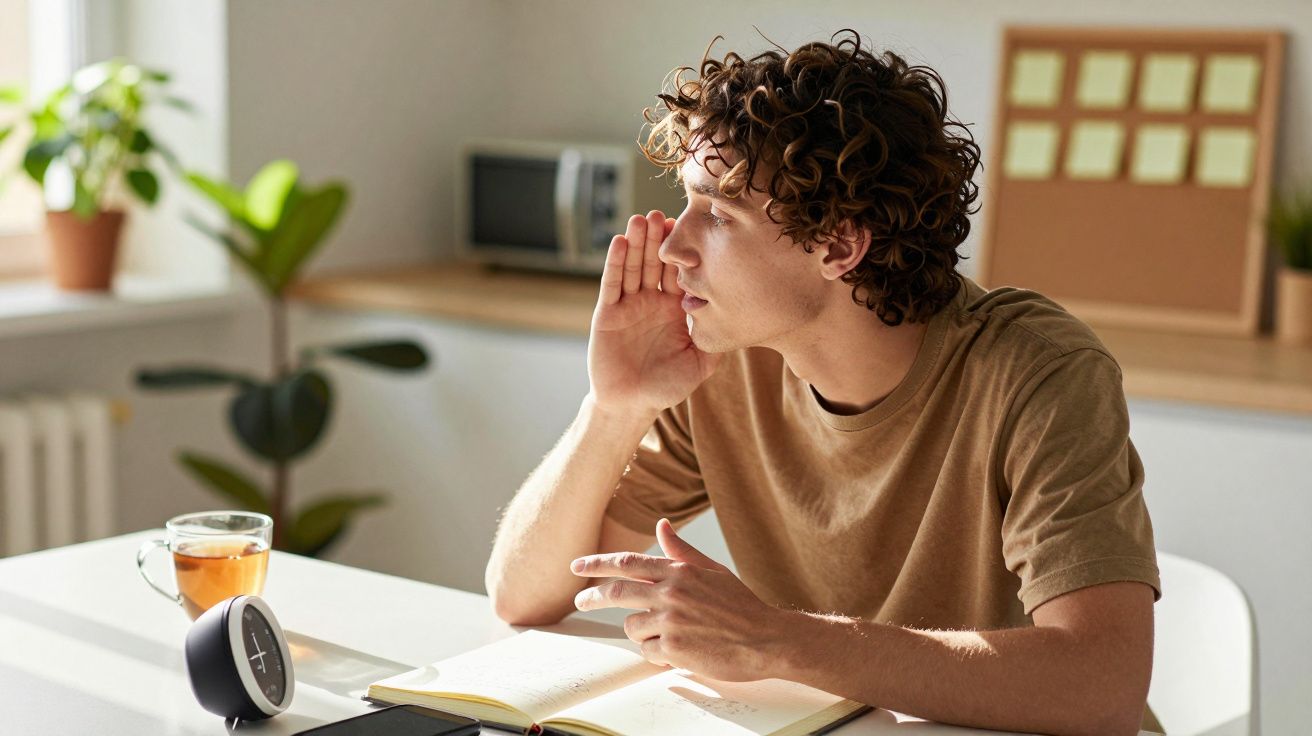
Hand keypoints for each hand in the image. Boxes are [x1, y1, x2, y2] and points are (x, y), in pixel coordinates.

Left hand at [571, 518, 784, 681]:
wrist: (766, 638)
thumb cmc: (740, 605)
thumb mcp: (712, 571)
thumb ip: (682, 551)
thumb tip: (661, 526)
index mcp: (679, 571)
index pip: (627, 563)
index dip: (597, 564)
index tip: (577, 566)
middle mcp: (671, 592)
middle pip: (616, 591)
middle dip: (592, 596)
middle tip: (580, 600)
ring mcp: (672, 621)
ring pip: (632, 626)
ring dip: (642, 632)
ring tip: (669, 634)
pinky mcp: (675, 648)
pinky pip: (647, 651)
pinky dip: (657, 653)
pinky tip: (677, 650)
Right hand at [587, 211, 720, 419]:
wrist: (632, 404)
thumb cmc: (667, 387)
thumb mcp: (700, 363)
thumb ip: (715, 340)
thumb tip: (739, 317)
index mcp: (675, 308)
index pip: (681, 273)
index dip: (685, 252)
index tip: (692, 229)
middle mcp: (652, 301)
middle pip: (656, 262)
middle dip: (659, 239)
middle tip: (664, 214)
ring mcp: (629, 304)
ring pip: (634, 266)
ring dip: (637, 242)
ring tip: (642, 219)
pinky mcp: (607, 312)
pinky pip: (612, 284)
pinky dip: (616, 262)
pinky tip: (620, 242)